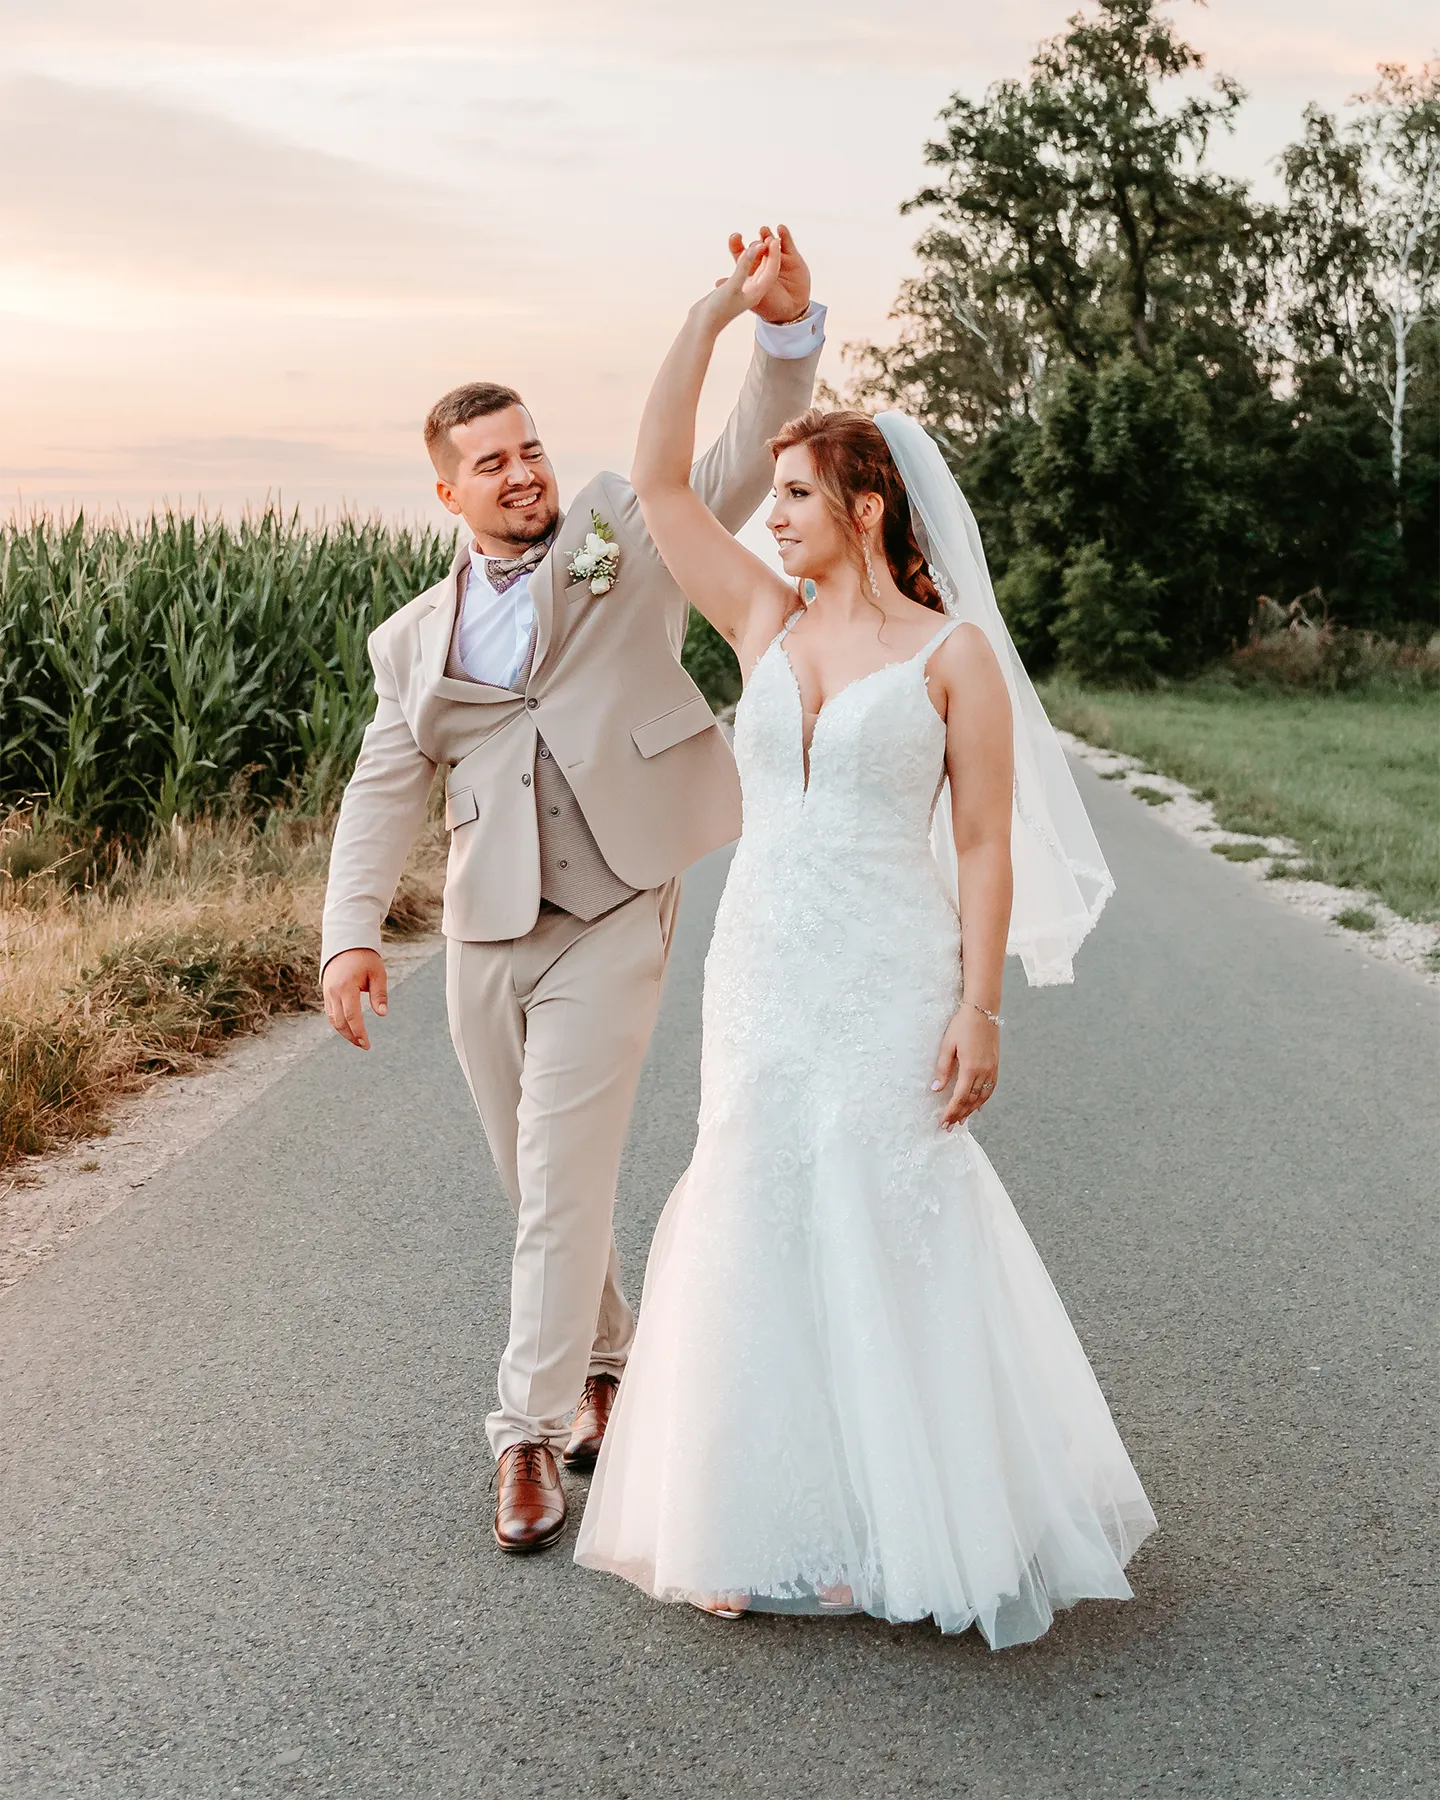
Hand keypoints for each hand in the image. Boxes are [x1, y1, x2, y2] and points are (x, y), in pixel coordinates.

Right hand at [322, 947, 387, 1049]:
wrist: (346, 942)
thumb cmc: (365, 958)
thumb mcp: (377, 973)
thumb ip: (379, 994)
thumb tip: (382, 1014)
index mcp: (346, 987)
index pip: (352, 1016)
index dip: (359, 1032)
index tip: (367, 1044)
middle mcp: (333, 992)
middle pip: (340, 1022)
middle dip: (352, 1036)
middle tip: (364, 1045)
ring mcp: (327, 992)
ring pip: (333, 1019)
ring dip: (344, 1032)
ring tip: (357, 1040)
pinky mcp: (326, 992)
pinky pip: (330, 1012)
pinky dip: (338, 1023)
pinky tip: (349, 1029)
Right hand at [702, 234, 782, 330]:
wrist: (702, 324)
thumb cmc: (718, 309)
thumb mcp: (732, 285)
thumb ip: (744, 266)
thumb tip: (755, 247)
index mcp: (757, 293)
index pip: (771, 271)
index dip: (774, 255)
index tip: (775, 239)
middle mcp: (753, 292)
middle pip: (765, 269)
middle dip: (768, 253)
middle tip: (768, 236)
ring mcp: (743, 290)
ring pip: (755, 269)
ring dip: (757, 255)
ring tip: (757, 240)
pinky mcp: (734, 288)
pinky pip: (744, 270)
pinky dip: (746, 260)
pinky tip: (744, 251)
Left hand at [726, 223, 810, 324]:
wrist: (793, 312)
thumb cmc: (771, 308)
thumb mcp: (752, 299)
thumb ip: (739, 286)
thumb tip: (717, 282)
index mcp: (751, 271)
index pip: (741, 254)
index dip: (736, 244)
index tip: (734, 236)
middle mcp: (764, 262)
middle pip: (757, 248)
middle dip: (756, 243)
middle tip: (757, 242)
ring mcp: (778, 259)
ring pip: (771, 243)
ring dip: (767, 236)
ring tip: (764, 232)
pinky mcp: (793, 258)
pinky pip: (787, 244)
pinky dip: (784, 235)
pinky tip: (780, 229)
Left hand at [931, 1007, 999, 1130]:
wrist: (983, 1011)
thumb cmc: (962, 1026)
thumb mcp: (947, 1046)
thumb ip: (942, 1069)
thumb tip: (936, 1089)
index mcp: (970, 1068)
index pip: (959, 1097)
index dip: (951, 1111)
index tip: (943, 1122)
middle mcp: (983, 1072)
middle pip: (970, 1100)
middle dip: (959, 1115)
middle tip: (949, 1127)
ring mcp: (991, 1069)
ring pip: (982, 1097)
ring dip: (971, 1110)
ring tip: (961, 1120)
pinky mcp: (995, 1065)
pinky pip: (990, 1088)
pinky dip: (983, 1100)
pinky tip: (977, 1107)